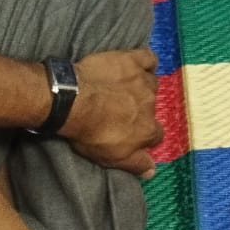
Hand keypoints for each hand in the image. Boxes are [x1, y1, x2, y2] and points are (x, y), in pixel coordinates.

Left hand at [61, 49, 161, 173]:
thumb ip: (136, 164)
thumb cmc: (90, 132)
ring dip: (142, 87)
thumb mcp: (112, 158)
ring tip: (124, 88)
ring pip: (151, 83)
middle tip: (123, 109)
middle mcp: (151, 104)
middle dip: (141, 109)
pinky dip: (147, 62)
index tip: (132, 132)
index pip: (155, 135)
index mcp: (147, 130)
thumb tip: (153, 171)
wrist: (74, 100)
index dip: (144, 134)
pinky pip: (149, 58)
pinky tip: (137, 66)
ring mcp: (143, 80)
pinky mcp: (133, 60)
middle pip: (151, 108)